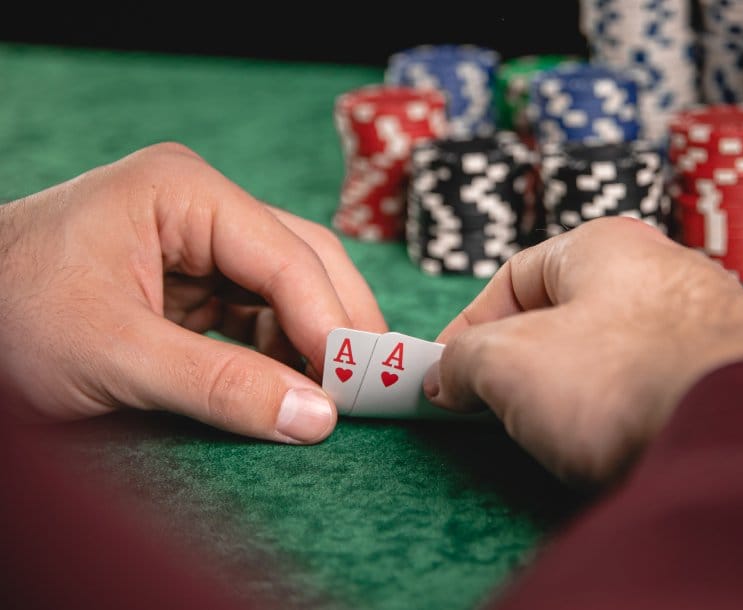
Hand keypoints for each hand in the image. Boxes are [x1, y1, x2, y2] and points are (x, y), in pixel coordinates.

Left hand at [0, 143, 385, 442]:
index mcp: (183, 191)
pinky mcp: (190, 283)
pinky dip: (281, 353)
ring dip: (314, 342)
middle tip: (371, 390)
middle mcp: (200, 207)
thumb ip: (219, 386)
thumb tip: (315, 419)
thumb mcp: (113, 355)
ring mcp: (197, 243)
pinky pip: (257, 315)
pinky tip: (295, 389)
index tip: (356, 387)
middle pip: (303, 261)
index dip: (329, 321)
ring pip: (288, 290)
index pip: (285, 254)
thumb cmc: (8, 316)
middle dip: (337, 325)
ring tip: (340, 398)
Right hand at [424, 217, 742, 486]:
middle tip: (496, 410)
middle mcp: (665, 271)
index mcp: (606, 244)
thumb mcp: (510, 363)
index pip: (515, 278)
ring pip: (616, 357)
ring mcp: (708, 324)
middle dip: (524, 365)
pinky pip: (660, 391)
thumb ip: (464, 361)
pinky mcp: (736, 377)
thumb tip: (450, 377)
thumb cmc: (626, 378)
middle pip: (567, 318)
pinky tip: (622, 445)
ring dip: (576, 396)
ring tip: (562, 436)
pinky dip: (629, 416)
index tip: (445, 378)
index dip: (469, 328)